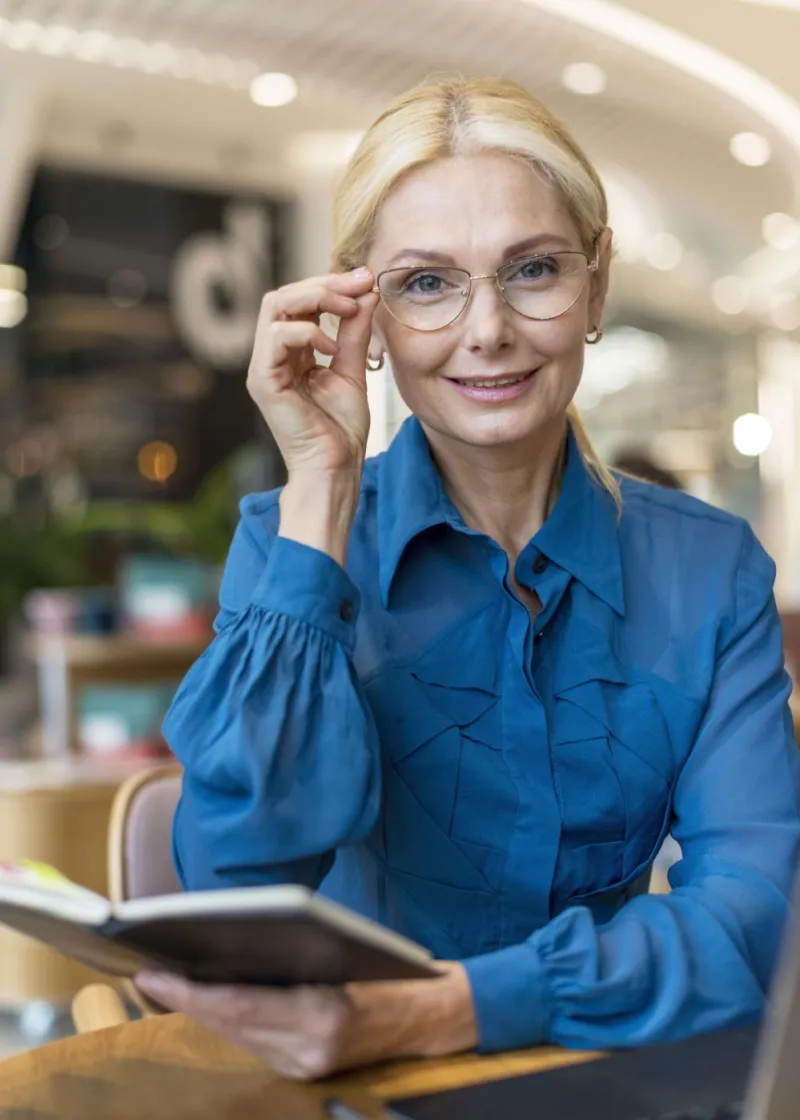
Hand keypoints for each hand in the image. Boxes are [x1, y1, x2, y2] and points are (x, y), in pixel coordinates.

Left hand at [136, 962, 477, 1080]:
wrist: (437, 1013)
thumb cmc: (394, 968)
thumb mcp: (348, 949)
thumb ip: (295, 953)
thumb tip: (233, 941)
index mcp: (324, 1014)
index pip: (239, 1005)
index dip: (190, 991)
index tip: (153, 971)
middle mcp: (312, 1049)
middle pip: (231, 1025)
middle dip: (185, 1000)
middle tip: (147, 973)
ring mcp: (309, 1065)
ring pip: (238, 1037)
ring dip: (201, 1011)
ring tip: (168, 984)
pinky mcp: (309, 1070)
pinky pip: (256, 1044)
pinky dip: (228, 1021)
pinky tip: (208, 1002)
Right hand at [247, 269, 379, 477]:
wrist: (335, 468)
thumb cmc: (341, 430)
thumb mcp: (352, 370)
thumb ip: (355, 333)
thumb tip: (366, 294)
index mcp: (291, 352)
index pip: (301, 301)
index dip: (332, 284)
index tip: (367, 278)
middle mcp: (272, 355)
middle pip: (284, 295)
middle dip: (325, 283)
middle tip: (360, 283)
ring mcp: (264, 367)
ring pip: (275, 305)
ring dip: (316, 298)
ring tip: (349, 310)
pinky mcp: (263, 381)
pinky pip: (276, 336)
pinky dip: (307, 332)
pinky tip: (331, 347)